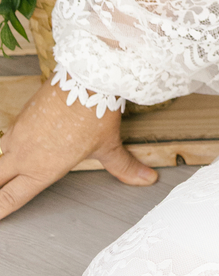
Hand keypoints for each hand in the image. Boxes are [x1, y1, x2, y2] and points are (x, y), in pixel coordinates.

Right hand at [0, 77, 155, 219]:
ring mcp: (18, 134)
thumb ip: (124, 168)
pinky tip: (11, 147)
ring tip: (3, 175)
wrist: (85, 76)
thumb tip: (148, 180)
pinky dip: (4, 147)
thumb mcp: (109, 145)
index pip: (9, 199)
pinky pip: (4, 138)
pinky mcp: (20, 117)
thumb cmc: (95, 112)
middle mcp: (24, 155)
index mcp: (41, 170)